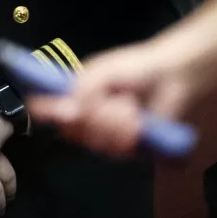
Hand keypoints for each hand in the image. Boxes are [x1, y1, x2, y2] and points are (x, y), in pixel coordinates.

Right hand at [28, 35, 201, 158]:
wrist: (170, 76)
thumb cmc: (136, 68)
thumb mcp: (104, 71)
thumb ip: (83, 87)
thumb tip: (67, 108)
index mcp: (76, 97)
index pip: (50, 111)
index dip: (45, 112)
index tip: (47, 109)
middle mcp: (87, 119)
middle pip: (71, 132)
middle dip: (90, 117)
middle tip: (105, 101)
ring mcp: (106, 135)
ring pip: (95, 141)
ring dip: (113, 122)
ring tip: (127, 105)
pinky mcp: (126, 147)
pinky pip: (118, 149)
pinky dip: (128, 131)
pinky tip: (137, 117)